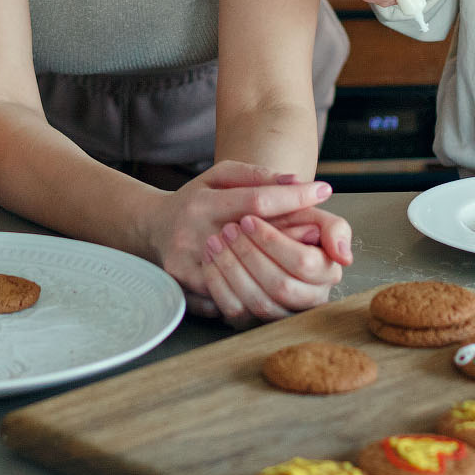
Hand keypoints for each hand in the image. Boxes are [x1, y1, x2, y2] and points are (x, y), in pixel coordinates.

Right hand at [138, 161, 338, 326]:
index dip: (293, 198)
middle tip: (320, 234)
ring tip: (300, 264)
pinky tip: (270, 286)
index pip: (256, 201)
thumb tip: (297, 181)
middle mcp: (193, 234)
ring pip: (242, 278)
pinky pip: (227, 299)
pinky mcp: (184, 289)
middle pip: (254, 242)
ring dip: (275, 270)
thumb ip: (256, 175)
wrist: (153, 228)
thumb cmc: (195, 199)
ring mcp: (187, 266)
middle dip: (292, 237)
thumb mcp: (220, 176)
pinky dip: (251, 293)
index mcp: (204, 203)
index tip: (322, 191)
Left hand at [201, 205, 350, 327]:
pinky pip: (235, 312)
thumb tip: (343, 256)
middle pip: (280, 285)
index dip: (273, 241)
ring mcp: (281, 315)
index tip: (248, 219)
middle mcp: (309, 300)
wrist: (260, 236)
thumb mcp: (313, 216)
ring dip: (232, 268)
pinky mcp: (253, 324)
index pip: (303, 263)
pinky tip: (210, 260)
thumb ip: (334, 229)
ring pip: (258, 302)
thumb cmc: (287, 223)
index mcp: (327, 273)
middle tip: (228, 229)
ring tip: (215, 241)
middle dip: (250, 254)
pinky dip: (218, 284)